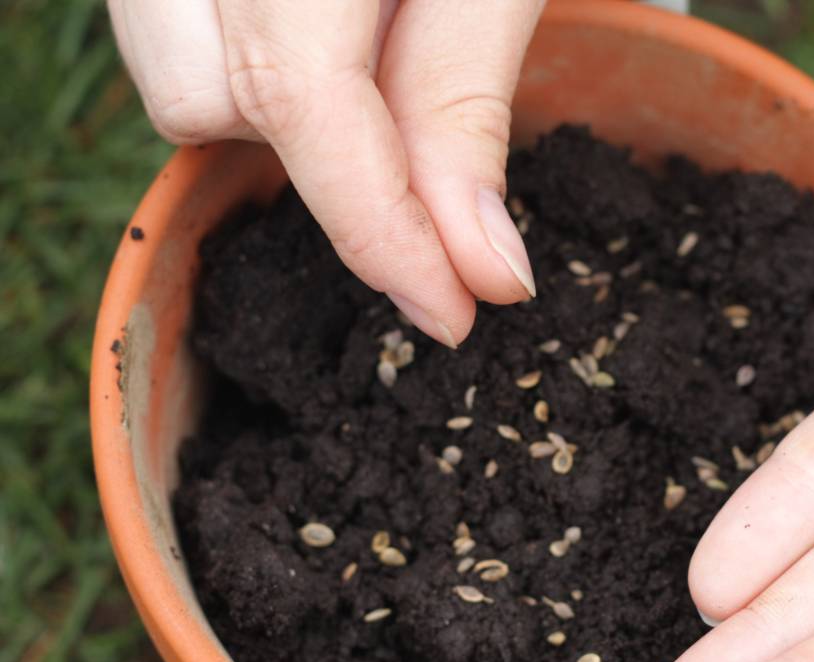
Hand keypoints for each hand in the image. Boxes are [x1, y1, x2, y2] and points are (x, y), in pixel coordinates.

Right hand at [108, 0, 543, 346]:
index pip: (296, 97)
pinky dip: (256, 72)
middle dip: (314, 157)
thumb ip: (466, 104)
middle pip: (197, 100)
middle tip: (423, 149)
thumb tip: (482, 270)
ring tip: (373, 61)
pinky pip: (186, 44)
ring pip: (177, 81)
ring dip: (276, 111)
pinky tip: (332, 44)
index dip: (379, 226)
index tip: (453, 313)